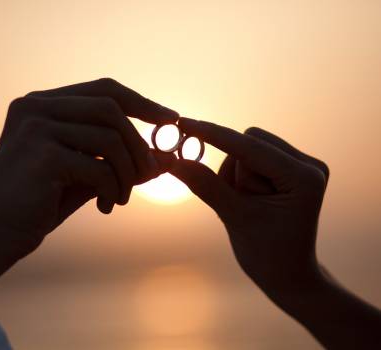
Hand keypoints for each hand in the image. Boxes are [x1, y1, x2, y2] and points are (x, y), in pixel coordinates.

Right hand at [0, 78, 177, 290]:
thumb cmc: (41, 202)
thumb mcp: (86, 174)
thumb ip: (119, 160)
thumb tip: (166, 156)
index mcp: (42, 104)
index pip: (104, 90)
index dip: (142, 103)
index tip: (171, 119)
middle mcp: (35, 107)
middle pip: (111, 109)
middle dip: (139, 144)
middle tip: (151, 174)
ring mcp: (35, 128)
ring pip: (110, 138)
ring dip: (128, 173)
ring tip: (122, 198)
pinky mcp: (41, 155)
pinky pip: (99, 167)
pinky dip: (113, 189)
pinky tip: (106, 207)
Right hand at [170, 117, 328, 294]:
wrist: (287, 273)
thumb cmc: (266, 253)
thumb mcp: (234, 218)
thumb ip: (205, 185)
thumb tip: (173, 160)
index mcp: (304, 178)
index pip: (250, 147)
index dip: (214, 135)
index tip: (183, 123)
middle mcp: (309, 165)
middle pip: (250, 141)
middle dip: (233, 168)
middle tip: (235, 201)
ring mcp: (303, 164)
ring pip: (249, 147)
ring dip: (235, 174)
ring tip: (244, 205)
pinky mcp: (292, 168)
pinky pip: (254, 155)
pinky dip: (241, 174)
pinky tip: (249, 199)